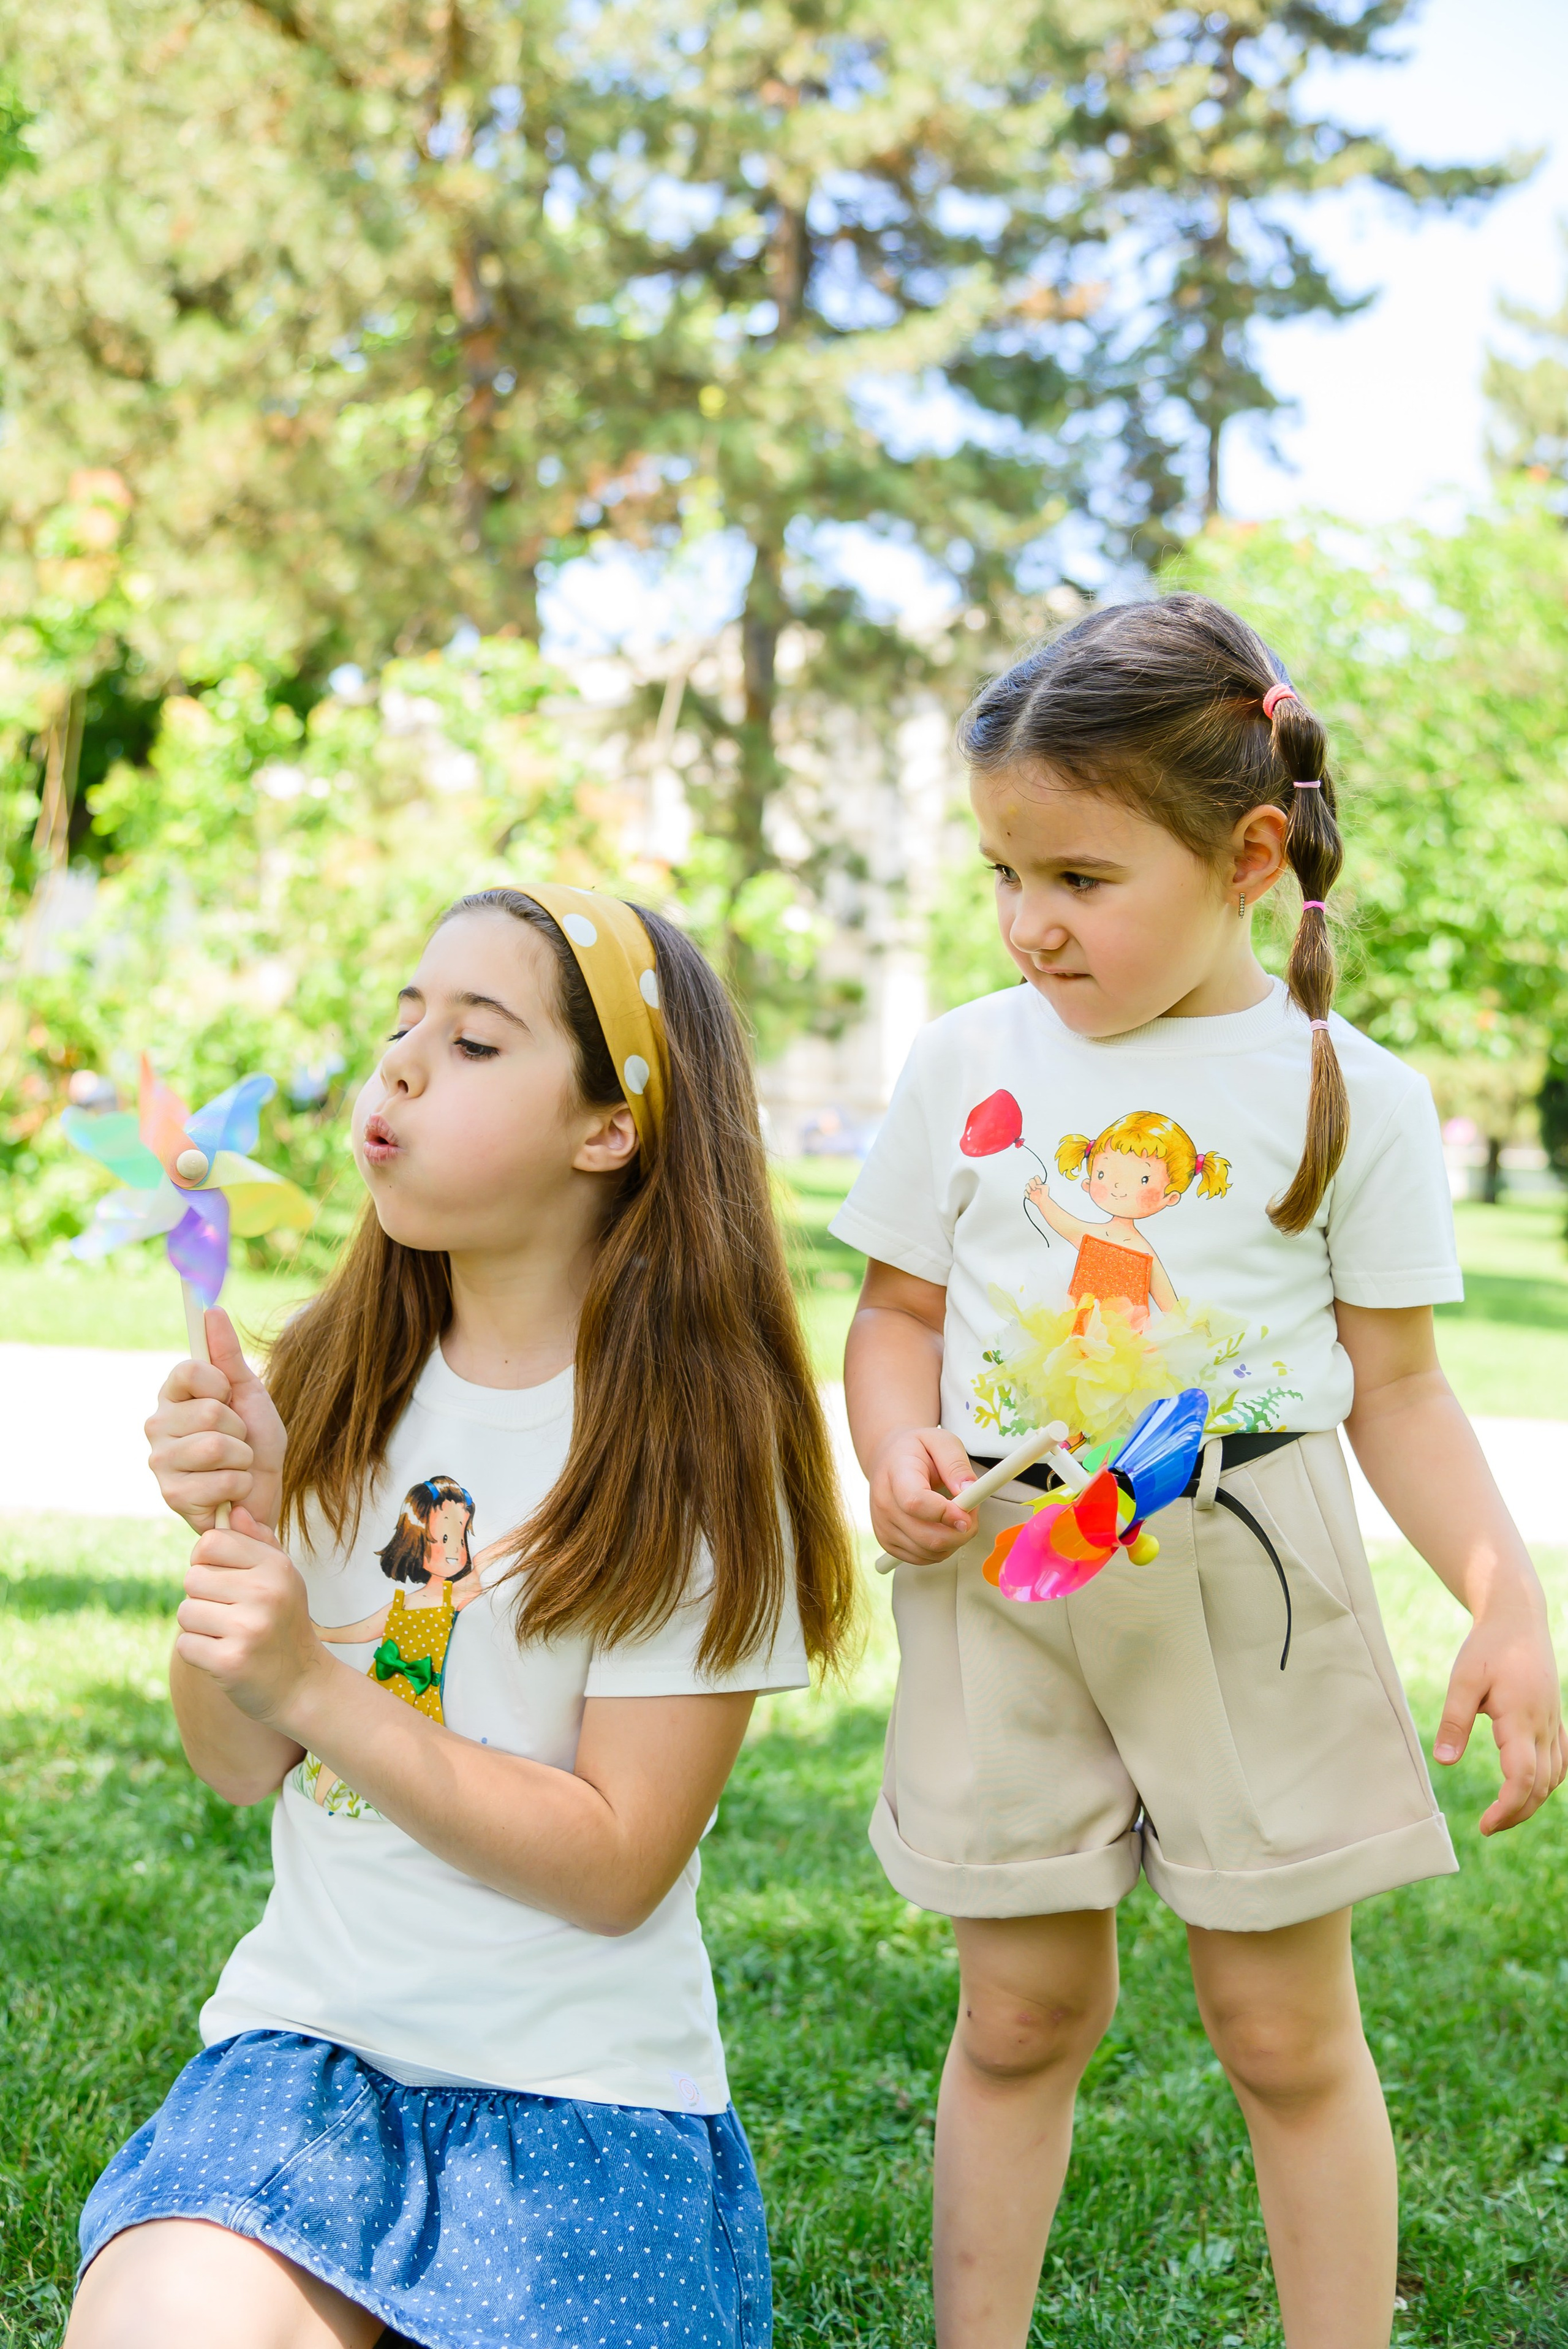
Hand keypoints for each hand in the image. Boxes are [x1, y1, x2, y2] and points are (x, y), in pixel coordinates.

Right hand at [146, 1308, 285, 1531]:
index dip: (221, 1386)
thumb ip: (228, 1355)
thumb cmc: (255, 1442)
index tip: (227, 1399)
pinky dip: (239, 1486)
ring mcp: (160, 1462)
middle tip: (236, 1441)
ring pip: (216, 1446)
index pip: (189, 1370)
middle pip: (210, 1411)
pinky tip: (228, 1492)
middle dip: (239, 1429)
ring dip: (242, 1458)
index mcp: (173, 1396)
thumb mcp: (248, 1393)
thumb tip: (211, 1310)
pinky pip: (222, 1480)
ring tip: (234, 1466)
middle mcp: (157, 1425)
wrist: (263, 1493)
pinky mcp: (171, 1496)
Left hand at [175, 1505, 331, 1730]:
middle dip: (202, 1598)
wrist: (302, 1685)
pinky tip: (223, 1656)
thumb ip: (258, 1543)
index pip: (211, 1542)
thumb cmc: (285, 1625)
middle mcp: (265, 1592)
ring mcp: (248, 1627)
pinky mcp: (230, 1661)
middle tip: (229, 1615)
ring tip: (227, 1636)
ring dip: (198, 1627)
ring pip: (185, 1612)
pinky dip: (197, 1653)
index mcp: (276, 1567)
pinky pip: (185, 1644)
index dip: (205, 1561)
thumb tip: (234, 1510)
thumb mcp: (282, 1578)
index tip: (221, 1580)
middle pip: (192, 1577)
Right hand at [869, 1425, 982, 1564]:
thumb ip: (956, 1464)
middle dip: (961, 1530)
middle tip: (971, 1511)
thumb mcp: (941, 1441)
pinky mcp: (888, 1543)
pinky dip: (943, 1548)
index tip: (967, 1512)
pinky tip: (944, 1528)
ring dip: (955, 1539)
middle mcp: (884, 1503)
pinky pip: (925, 1558)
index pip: (916, 1503)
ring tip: (957, 1516)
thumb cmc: (916, 1450)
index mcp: (896, 1473)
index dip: (946, 1514)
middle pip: (927, 1536)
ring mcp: (884, 1526)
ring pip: (930, 1552)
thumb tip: (969, 1491)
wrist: (889, 1460)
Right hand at [1026, 1176, 1046, 1205]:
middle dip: (1031, 1184)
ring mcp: (1031, 1189)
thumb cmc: (1045, 1195)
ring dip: (1028, 1188)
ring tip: (1031, 1192)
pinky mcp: (1028, 1194)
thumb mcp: (1046, 1187)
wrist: (1043, 1201)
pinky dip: (1026, 1194)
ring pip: (1027, 1185)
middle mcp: (1034, 1185)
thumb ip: (1041, 1184)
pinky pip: (1025, 1192)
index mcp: (1038, 1183)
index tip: (1037, 1184)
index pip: (1036, 1177)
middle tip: (1034, 1188)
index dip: (1036, 1180)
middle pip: (1030, 1180)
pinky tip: (1029, 1195)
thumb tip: (1036, 1185)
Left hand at [1433, 1597, 1566, 1834]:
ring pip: (1554, 1777)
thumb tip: (1443, 1762)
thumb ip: (1455, 1721)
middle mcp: (1544, 1725)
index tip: (1484, 1825)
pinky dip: (1547, 1782)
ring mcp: (1554, 1722)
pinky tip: (1529, 1787)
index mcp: (1521, 1718)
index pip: (1523, 1778)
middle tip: (1489, 1827)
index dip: (1507, 1808)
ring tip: (1502, 1812)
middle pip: (1541, 1786)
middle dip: (1517, 1813)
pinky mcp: (1554, 1718)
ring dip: (1532, 1800)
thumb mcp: (1464, 1679)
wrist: (1518, 1619)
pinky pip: (1561, 1761)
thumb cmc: (1488, 1647)